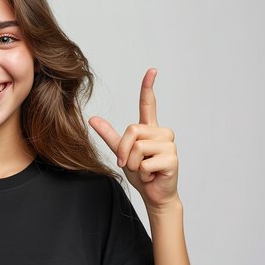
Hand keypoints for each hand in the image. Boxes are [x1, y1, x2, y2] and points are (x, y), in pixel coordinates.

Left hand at [88, 68, 178, 209]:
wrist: (154, 194)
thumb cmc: (140, 173)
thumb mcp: (121, 151)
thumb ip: (108, 135)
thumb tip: (91, 118)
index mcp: (149, 129)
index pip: (148, 104)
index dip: (148, 87)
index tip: (152, 70)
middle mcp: (161, 132)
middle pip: (132, 131)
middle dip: (124, 151)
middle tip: (130, 164)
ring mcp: (169, 144)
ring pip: (138, 147)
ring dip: (134, 164)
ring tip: (145, 170)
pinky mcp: (172, 158)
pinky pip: (145, 163)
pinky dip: (143, 173)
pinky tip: (153, 176)